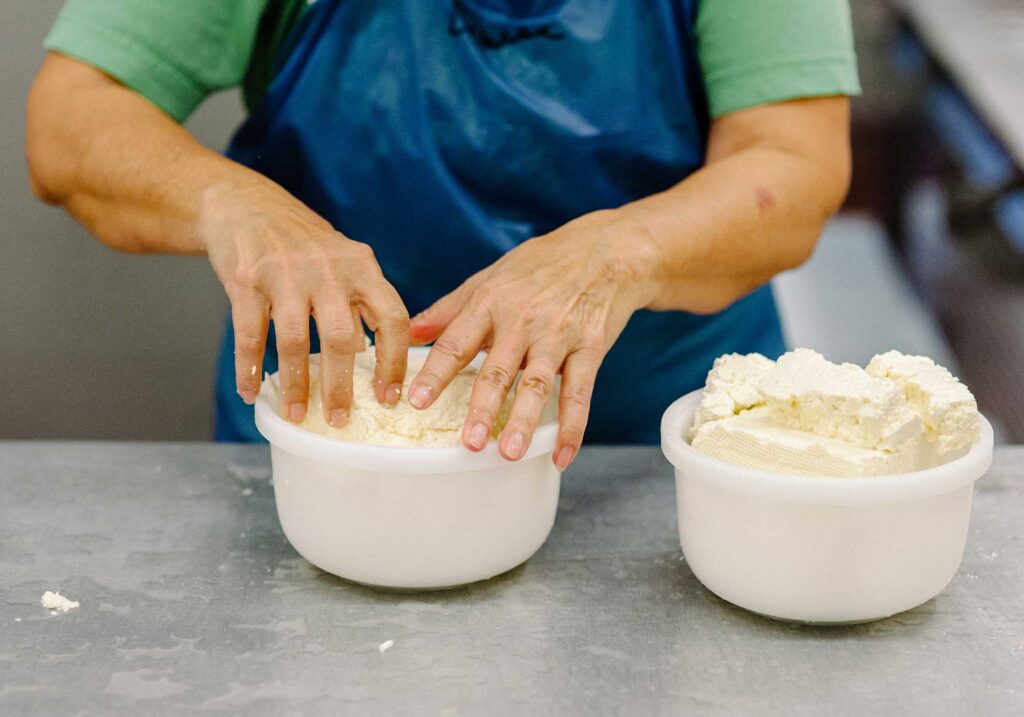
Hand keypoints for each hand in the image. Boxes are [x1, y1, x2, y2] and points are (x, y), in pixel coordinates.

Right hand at [198, 180, 409, 424]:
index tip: (389, 397)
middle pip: (341, 338)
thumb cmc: (303, 243)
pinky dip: (249, 368)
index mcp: (361, 266)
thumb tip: (372, 357)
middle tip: (340, 420)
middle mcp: (327, 268)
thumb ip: (361, 303)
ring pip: (294, 341)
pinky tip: (250, 390)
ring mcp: (284, 273)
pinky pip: (249, 334)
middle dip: (341, 386)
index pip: (392, 318)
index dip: (394, 362)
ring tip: (296, 414)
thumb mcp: (344, 261)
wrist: (246, 204)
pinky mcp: (245, 280)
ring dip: (295, 385)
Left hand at [408, 210, 654, 469]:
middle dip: (483, 408)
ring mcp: (558, 336)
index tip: (415, 400)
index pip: (457, 342)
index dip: (436, 373)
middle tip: (469, 443)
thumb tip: (410, 332)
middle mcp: (523, 320)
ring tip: (509, 453)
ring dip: (523, 420)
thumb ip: (450, 308)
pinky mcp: (590, 348)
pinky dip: (572, 427)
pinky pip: (580, 392)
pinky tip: (561, 456)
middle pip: (498, 370)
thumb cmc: (542, 265)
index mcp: (491, 302)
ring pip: (537, 384)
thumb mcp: (491, 276)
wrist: (606, 250)